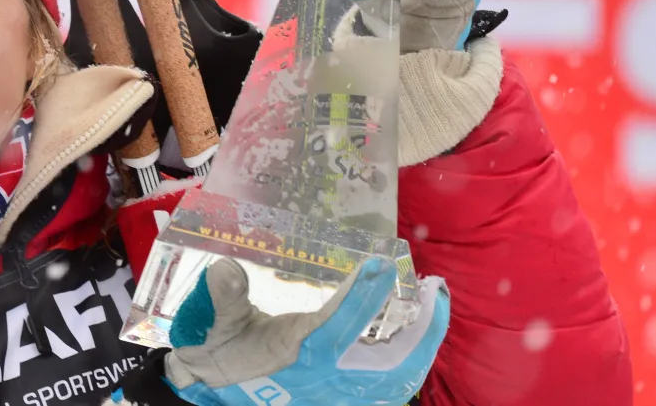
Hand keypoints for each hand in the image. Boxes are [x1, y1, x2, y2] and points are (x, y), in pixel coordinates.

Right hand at [162, 257, 448, 405]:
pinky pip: (388, 389)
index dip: (362, 294)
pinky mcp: (342, 400)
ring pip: (397, 379)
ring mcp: (338, 394)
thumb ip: (226, 297)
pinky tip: (415, 343)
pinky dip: (408, 365)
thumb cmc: (222, 356)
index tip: (381, 263)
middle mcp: (326, 378)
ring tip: (432, 310)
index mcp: (299, 354)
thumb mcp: (219, 326)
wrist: (219, 396)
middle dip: (421, 328)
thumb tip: (223, 267)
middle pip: (391, 360)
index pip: (340, 323)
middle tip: (436, 290)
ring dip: (421, 345)